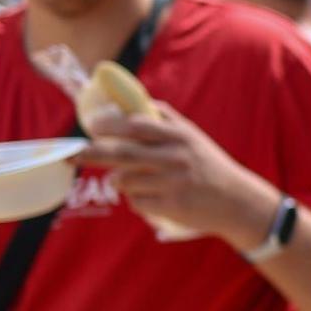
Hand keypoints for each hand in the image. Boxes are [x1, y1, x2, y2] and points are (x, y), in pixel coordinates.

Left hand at [84, 104, 275, 245]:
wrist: (236, 201)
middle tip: (75, 153)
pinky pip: (136, 202)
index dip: (110, 125)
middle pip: (123, 153)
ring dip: (118, 180)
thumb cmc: (208, 164)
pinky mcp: (171, 207)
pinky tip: (150, 196)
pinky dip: (136, 200)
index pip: (137, 126)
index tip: (92, 126)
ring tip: (127, 179)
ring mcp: (173, 184)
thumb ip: (164, 119)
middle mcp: (175, 158)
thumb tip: (129, 103)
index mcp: (179, 136)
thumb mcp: (192, 136)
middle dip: (93, 152)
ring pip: (125, 181)